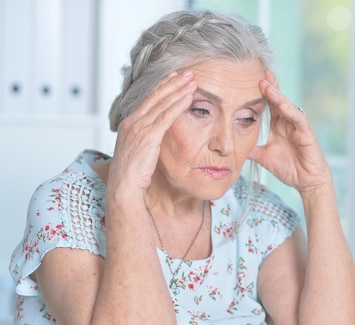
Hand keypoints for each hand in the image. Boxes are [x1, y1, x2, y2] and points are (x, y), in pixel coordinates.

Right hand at [108, 71, 196, 192]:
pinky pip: (166, 117)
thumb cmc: (131, 173)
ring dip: (179, 90)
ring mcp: (140, 127)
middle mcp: (133, 121)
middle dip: (173, 81)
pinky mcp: (148, 136)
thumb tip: (155, 135)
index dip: (163, 85)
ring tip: (192, 80)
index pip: (148, 98)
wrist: (124, 185)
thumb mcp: (137, 150)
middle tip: (187, 72)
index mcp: (130, 122)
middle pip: (156, 95)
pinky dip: (178, 105)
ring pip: (162, 103)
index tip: (174, 76)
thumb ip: (146, 138)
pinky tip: (189, 97)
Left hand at [249, 71, 332, 194]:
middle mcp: (288, 123)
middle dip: (269, 85)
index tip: (247, 80)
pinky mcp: (307, 134)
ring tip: (266, 84)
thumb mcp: (264, 157)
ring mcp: (298, 127)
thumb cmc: (290, 168)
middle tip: (259, 71)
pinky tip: (283, 104)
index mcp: (278, 126)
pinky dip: (290, 111)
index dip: (260, 93)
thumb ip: (251, 148)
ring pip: (287, 106)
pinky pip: (299, 120)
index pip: (268, 105)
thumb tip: (232, 144)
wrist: (307, 183)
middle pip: (278, 100)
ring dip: (277, 95)